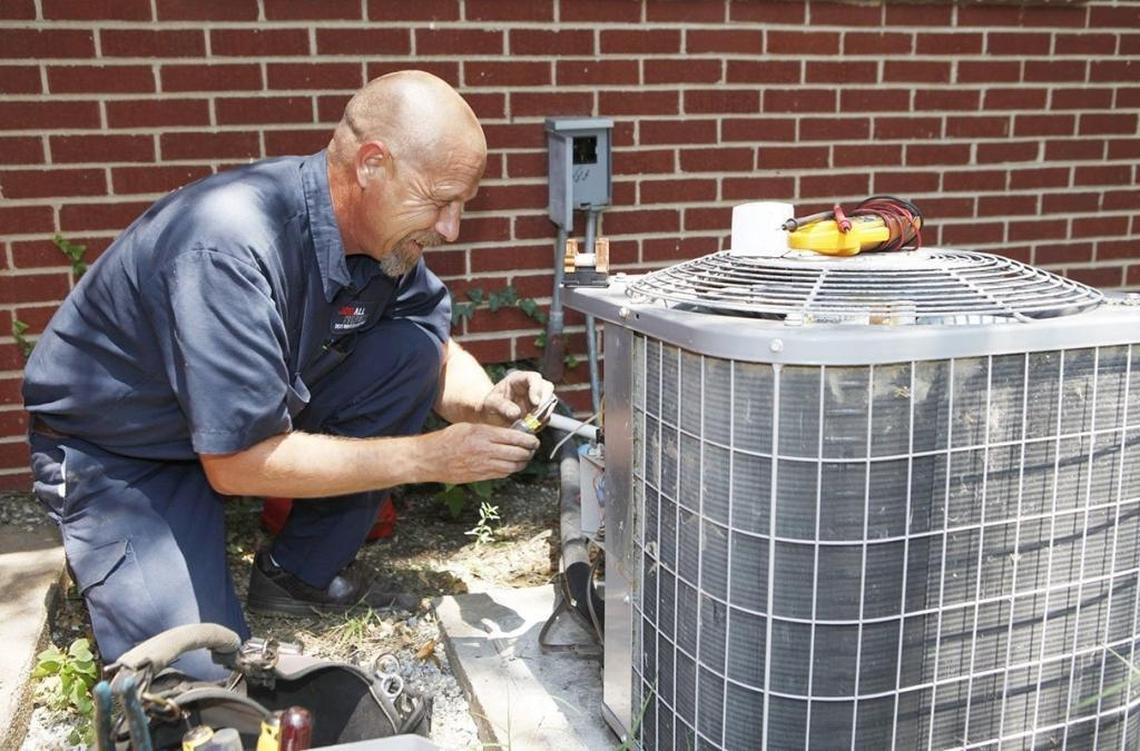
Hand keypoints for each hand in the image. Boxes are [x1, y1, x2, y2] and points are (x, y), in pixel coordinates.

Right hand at [423, 423, 539, 483]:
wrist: (429, 458)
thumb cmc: (446, 440)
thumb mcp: (468, 427)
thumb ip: (489, 430)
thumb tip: (509, 433)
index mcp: (483, 435)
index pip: (515, 437)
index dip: (529, 440)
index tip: (534, 439)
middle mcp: (485, 451)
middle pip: (517, 453)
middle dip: (529, 451)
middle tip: (532, 448)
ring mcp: (483, 466)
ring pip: (512, 466)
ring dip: (522, 462)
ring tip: (524, 457)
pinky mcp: (480, 477)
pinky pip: (502, 474)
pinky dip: (510, 470)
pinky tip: (511, 465)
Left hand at [479, 370, 554, 426]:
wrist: (490, 416)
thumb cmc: (490, 405)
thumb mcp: (490, 404)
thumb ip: (502, 406)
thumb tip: (516, 413)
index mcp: (518, 379)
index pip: (533, 377)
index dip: (537, 389)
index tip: (535, 403)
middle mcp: (530, 386)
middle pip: (547, 388)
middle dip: (544, 402)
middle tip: (535, 416)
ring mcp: (537, 398)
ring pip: (550, 402)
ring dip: (543, 414)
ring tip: (530, 423)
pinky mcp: (539, 411)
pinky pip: (547, 416)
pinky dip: (541, 423)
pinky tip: (531, 427)